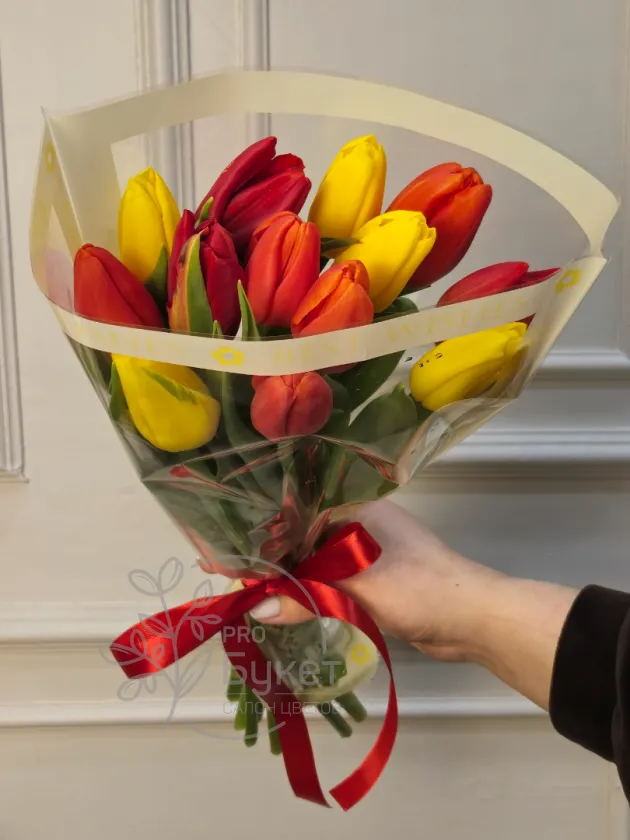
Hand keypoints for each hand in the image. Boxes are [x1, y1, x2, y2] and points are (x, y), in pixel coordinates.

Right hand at [248, 499, 500, 661]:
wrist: (475, 619)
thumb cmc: (420, 588)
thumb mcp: (358, 589)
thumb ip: (307, 595)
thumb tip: (257, 609)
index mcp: (355, 509)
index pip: (296, 513)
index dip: (262, 533)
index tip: (228, 552)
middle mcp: (358, 524)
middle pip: (303, 538)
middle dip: (271, 557)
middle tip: (229, 576)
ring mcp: (366, 553)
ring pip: (316, 562)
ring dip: (289, 577)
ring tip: (247, 591)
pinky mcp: (372, 581)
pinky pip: (330, 582)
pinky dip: (309, 592)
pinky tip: (283, 603)